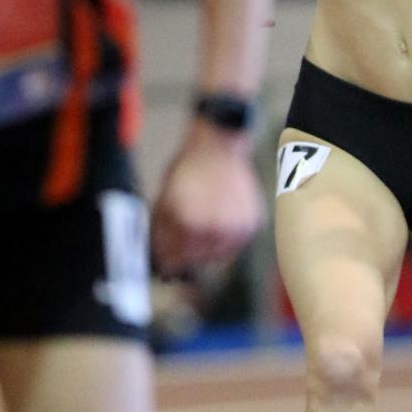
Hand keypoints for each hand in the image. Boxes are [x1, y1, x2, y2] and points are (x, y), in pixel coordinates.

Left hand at [150, 123, 263, 276]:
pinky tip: (214, 230)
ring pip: (217, 255)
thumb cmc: (187, 170)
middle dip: (184, 256)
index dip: (166, 260)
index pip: (175, 255)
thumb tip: (160, 255)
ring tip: (196, 239)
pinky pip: (234, 244)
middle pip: (196, 258)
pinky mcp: (252, 224)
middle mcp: (216, 229)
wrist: (218, 148)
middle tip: (177, 254)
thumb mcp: (164, 200)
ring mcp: (237, 228)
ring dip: (205, 251)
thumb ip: (162, 230)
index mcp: (190, 224)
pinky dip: (223, 241)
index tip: (162, 263)